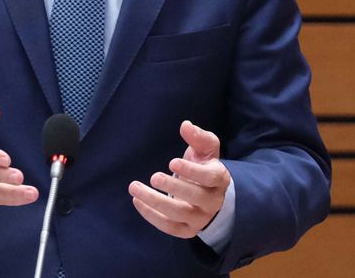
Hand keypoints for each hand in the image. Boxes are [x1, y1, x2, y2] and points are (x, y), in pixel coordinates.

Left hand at [129, 120, 229, 237]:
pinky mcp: (187, 229)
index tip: (172, 162)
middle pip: (196, 197)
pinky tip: (137, 201)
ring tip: (135, 188)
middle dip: (174, 188)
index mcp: (219, 179)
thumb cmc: (204, 167)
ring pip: (179, 214)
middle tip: (154, 177)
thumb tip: (186, 125)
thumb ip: (198, 137)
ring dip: (155, 202)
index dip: (192, 171)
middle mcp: (213, 202)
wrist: (209, 196)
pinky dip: (152, 216)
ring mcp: (200, 218)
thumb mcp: (206, 150)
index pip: (210, 177)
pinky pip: (170, 227)